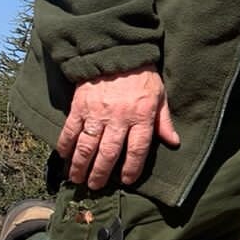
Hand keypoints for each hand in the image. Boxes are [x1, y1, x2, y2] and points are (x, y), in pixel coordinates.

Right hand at [57, 66, 180, 189]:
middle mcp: (118, 118)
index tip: (126, 181)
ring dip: (81, 165)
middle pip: (109, 152)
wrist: (116, 52)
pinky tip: (64, 157)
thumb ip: (163, 121)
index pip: (138, 149)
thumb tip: (174, 142)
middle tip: (95, 187)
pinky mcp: (79, 106)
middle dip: (101, 173)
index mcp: (141, 116)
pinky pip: (70, 130)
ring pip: (87, 145)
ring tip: (77, 179)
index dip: (132, 168)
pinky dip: (65, 145)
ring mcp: (96, 112)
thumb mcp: (160, 96)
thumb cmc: (142, 76)